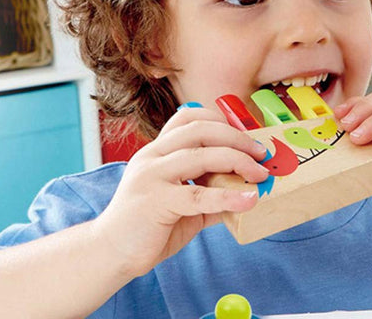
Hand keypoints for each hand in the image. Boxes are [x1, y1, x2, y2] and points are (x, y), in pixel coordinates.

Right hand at [94, 107, 267, 276]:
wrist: (110, 254)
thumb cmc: (148, 226)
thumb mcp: (183, 203)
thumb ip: (210, 193)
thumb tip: (247, 191)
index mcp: (157, 150)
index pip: (188, 117)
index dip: (219, 119)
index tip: (244, 133)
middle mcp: (152, 156)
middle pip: (200, 130)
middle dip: (236, 138)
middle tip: (261, 153)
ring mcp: (151, 176)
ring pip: (202, 155)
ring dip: (238, 161)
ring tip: (259, 174)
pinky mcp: (155, 201)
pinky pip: (198, 195)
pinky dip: (228, 197)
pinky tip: (248, 200)